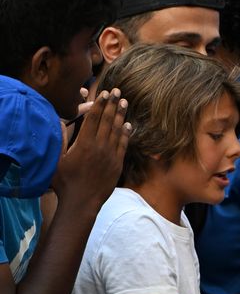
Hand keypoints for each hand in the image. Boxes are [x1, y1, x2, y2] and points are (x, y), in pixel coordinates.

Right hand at [52, 88, 130, 211]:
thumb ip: (60, 140)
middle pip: (107, 120)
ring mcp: (110, 155)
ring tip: (124, 102)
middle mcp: (99, 147)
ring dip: (121, 115)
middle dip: (112, 104)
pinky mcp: (117, 164)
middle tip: (117, 91)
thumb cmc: (65, 182)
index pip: (93, 118)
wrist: (82, 202)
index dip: (99, 104)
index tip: (104, 93)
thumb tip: (59, 122)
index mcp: (83, 144)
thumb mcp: (57, 160)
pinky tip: (128, 125)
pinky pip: (123, 145)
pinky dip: (126, 133)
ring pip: (117, 130)